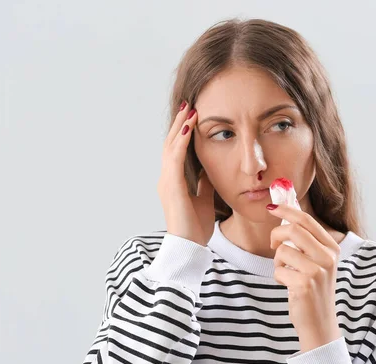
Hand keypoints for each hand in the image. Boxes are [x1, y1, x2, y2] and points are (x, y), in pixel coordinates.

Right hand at [157, 101, 215, 246]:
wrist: (189, 247)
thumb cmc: (196, 227)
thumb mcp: (203, 199)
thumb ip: (203, 184)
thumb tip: (209, 170)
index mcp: (173, 182)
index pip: (177, 151)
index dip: (182, 133)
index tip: (191, 117)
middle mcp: (166, 179)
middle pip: (171, 143)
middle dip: (179, 123)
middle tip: (188, 105)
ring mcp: (167, 181)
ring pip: (170, 146)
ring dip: (179, 126)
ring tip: (189, 110)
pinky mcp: (171, 186)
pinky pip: (175, 158)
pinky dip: (181, 141)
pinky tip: (188, 127)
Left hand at [267, 203, 341, 352]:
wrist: (320, 323)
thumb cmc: (314, 289)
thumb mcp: (316, 261)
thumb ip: (305, 238)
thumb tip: (286, 208)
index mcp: (332, 248)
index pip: (306, 219)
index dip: (286, 210)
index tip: (271, 207)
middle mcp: (328, 257)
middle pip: (293, 230)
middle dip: (276, 235)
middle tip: (273, 245)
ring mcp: (317, 271)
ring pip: (282, 250)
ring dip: (277, 261)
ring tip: (286, 272)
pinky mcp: (305, 284)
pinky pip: (278, 269)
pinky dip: (278, 276)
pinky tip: (288, 285)